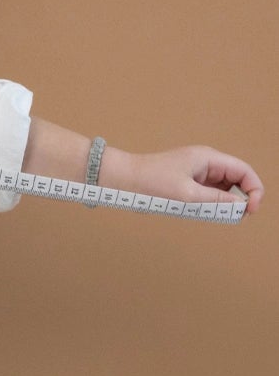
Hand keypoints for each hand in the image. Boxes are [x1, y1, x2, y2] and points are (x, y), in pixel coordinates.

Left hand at [127, 145, 263, 215]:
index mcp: (209, 158)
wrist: (122, 178)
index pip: (244, 171)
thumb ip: (216, 199)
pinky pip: (208, 191)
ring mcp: (196, 171)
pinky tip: (208, 212)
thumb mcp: (187, 194)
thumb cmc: (151, 182)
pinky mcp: (187, 180)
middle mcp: (206, 162)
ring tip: (221, 216)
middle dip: (241, 197)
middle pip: (236, 178)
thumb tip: (240, 204)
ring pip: (223, 186)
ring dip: (226, 201)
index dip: (253, 189)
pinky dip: (212, 202)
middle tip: (236, 217)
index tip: (250, 210)